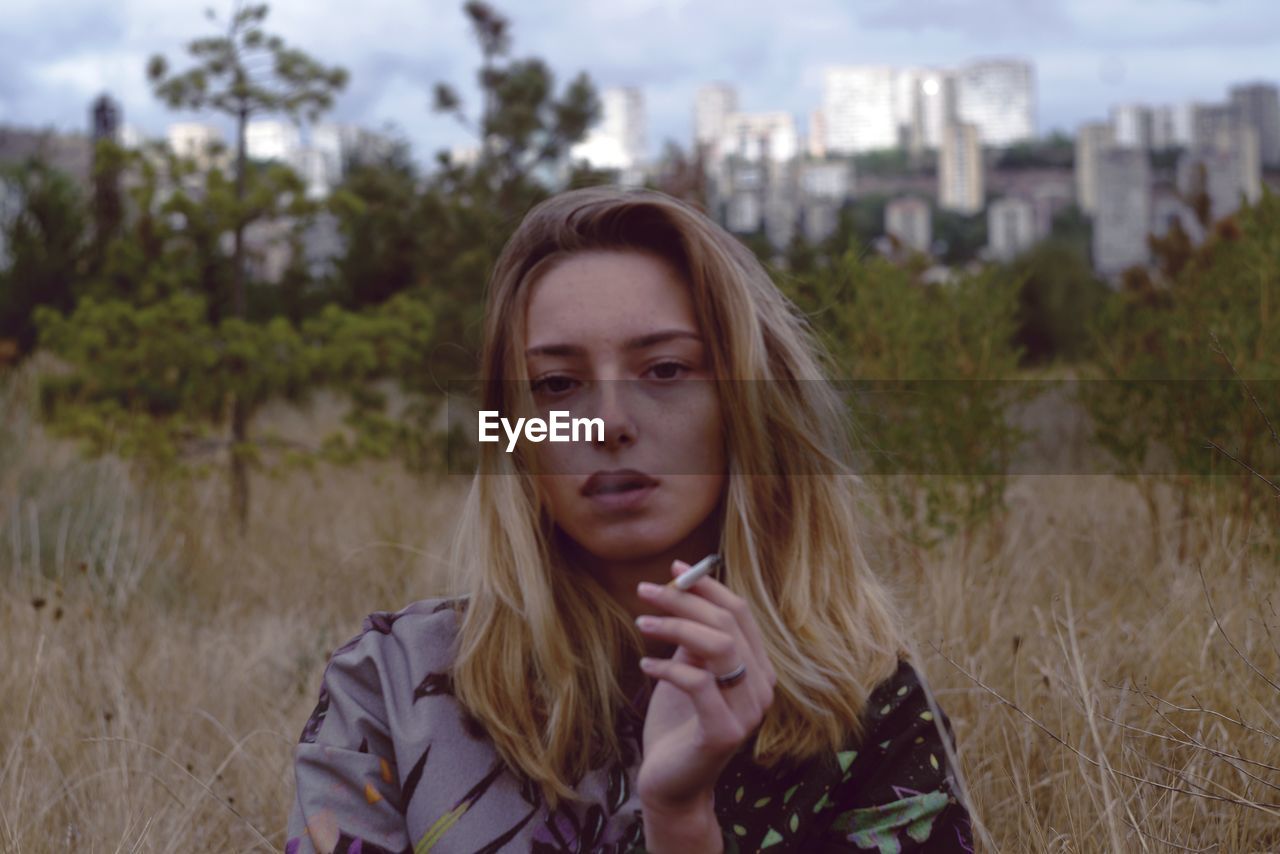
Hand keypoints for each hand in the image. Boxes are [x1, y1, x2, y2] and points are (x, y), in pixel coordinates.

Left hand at [633, 558, 777, 812]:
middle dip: (684, 599)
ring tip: (641, 622)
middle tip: (645, 590)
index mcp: (758, 669)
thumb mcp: (687, 671)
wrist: (671, 784)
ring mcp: (748, 712)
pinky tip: (645, 665)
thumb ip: (695, 639)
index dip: (708, 586)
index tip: (676, 568)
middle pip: (727, 623)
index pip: (740, 613)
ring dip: (675, 626)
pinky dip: (668, 667)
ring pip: (718, 646)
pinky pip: (698, 683)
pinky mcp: (724, 732)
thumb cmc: (677, 724)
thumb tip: (683, 590)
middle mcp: (762, 688)